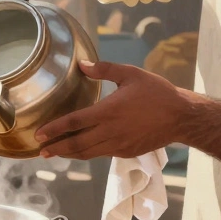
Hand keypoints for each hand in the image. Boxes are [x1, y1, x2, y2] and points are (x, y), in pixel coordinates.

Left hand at [35, 60, 189, 159]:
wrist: (181, 117)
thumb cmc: (156, 92)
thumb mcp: (130, 74)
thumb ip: (104, 69)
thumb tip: (82, 64)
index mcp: (108, 111)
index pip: (74, 122)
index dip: (54, 129)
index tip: (39, 134)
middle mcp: (110, 132)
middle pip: (76, 144)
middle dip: (56, 148)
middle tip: (40, 150)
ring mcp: (118, 145)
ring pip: (88, 153)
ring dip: (69, 154)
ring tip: (54, 153)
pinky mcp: (126, 152)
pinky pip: (101, 154)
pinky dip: (87, 153)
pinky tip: (80, 150)